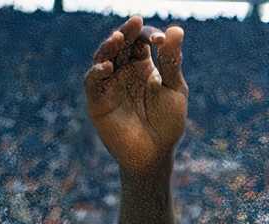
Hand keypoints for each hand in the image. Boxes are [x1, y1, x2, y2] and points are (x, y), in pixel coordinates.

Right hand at [85, 17, 188, 176]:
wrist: (156, 154)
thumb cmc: (167, 122)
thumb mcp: (174, 89)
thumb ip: (171, 61)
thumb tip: (176, 29)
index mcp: (143, 64)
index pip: (140, 39)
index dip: (148, 34)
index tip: (161, 41)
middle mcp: (123, 70)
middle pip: (120, 43)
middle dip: (126, 32)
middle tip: (134, 23)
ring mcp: (109, 84)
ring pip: (103, 57)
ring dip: (109, 46)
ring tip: (118, 38)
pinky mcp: (97, 100)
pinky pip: (92, 82)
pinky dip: (97, 72)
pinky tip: (107, 67)